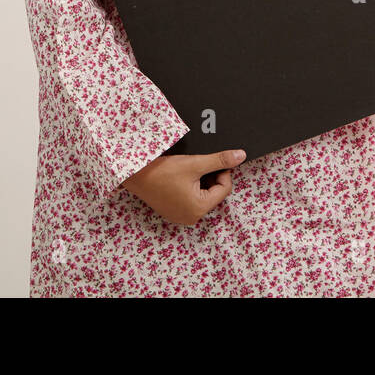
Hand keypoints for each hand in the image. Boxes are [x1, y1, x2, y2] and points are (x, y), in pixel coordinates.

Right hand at [121, 148, 245, 225]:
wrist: (134, 174)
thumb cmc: (161, 171)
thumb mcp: (195, 163)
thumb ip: (219, 160)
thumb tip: (240, 156)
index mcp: (199, 209)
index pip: (224, 189)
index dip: (222, 172)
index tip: (213, 161)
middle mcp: (191, 217)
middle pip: (214, 193)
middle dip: (210, 177)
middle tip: (197, 166)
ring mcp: (181, 216)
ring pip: (203, 195)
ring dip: (200, 182)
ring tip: (186, 172)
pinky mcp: (173, 212)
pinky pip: (191, 200)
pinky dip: (190, 188)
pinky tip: (179, 179)